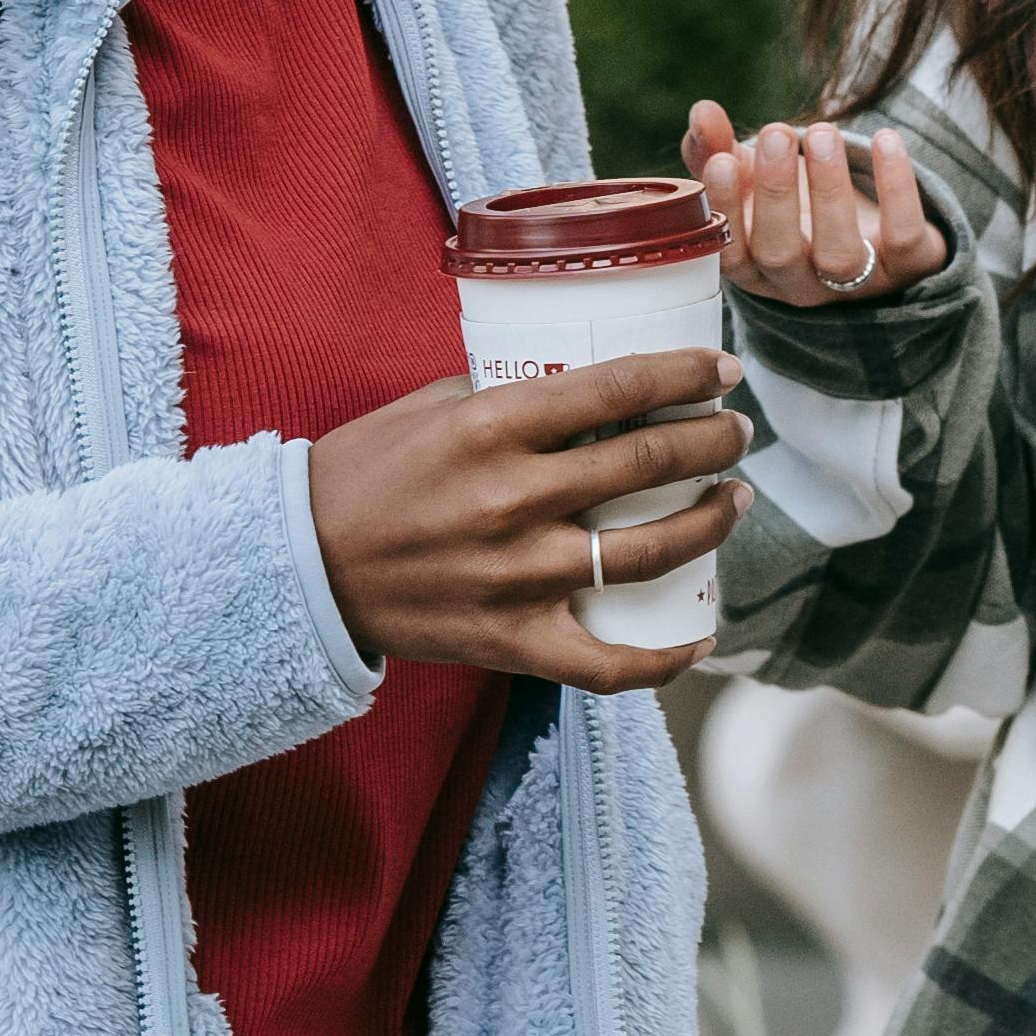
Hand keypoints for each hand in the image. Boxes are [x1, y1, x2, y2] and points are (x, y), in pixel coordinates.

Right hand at [301, 350, 745, 691]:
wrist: (299, 566)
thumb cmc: (363, 475)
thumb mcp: (430, 406)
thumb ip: (507, 393)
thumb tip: (587, 383)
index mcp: (490, 427)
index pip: (617, 388)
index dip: (686, 376)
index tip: (724, 372)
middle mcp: (513, 499)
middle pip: (648, 462)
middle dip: (713, 442)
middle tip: (736, 432)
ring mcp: (517, 576)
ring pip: (649, 551)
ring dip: (709, 522)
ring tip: (733, 500)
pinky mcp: (512, 641)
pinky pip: (608, 663)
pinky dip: (664, 658)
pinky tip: (699, 635)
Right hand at [684, 102, 952, 310]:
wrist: (874, 229)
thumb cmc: (795, 203)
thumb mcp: (752, 178)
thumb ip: (716, 149)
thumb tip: (701, 112)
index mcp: (755, 267)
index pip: (729, 251)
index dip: (726, 209)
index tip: (721, 160)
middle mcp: (801, 285)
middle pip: (781, 254)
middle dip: (776, 193)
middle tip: (775, 133)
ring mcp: (856, 283)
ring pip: (840, 254)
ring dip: (830, 191)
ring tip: (822, 133)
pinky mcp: (907, 267)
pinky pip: (905, 237)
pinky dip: (897, 189)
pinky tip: (885, 139)